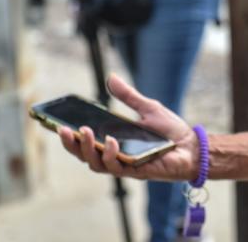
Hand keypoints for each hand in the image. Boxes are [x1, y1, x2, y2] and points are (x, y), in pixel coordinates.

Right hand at [59, 74, 199, 181]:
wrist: (192, 145)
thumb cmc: (170, 131)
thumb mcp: (147, 107)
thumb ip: (128, 96)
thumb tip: (111, 77)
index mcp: (114, 142)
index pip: (86, 141)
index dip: (69, 136)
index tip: (55, 122)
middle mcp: (115, 156)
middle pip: (85, 155)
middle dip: (71, 144)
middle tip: (64, 129)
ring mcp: (125, 165)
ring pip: (96, 164)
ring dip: (88, 149)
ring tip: (86, 132)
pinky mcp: (137, 171)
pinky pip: (118, 168)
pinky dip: (111, 155)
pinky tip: (111, 141)